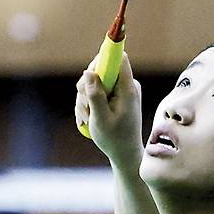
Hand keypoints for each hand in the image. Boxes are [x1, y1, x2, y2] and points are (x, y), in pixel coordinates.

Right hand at [75, 52, 142, 171]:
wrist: (125, 154)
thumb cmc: (115, 138)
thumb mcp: (101, 118)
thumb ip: (95, 94)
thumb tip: (88, 71)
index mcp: (128, 88)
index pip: (118, 59)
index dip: (101, 61)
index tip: (88, 76)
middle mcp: (126, 85)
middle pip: (100, 70)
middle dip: (86, 88)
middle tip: (85, 108)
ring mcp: (120, 91)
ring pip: (94, 83)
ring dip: (85, 100)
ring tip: (87, 118)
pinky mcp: (114, 97)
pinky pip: (97, 92)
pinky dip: (88, 104)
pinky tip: (87, 119)